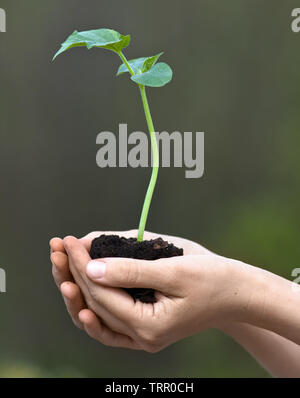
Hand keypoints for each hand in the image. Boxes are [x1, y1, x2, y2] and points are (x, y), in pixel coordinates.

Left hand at [51, 230, 237, 351]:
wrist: (236, 293)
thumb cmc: (211, 278)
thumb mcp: (172, 270)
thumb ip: (130, 270)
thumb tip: (91, 268)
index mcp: (149, 327)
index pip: (101, 295)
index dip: (81, 266)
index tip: (69, 240)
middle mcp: (141, 338)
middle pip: (94, 305)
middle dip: (73, 273)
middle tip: (57, 245)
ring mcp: (141, 335)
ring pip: (96, 313)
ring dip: (76, 286)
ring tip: (60, 261)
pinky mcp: (143, 325)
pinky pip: (108, 318)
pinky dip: (91, 301)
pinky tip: (75, 287)